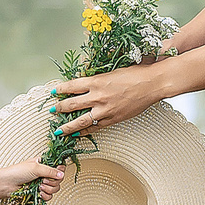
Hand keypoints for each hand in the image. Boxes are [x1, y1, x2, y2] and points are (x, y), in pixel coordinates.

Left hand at [0, 158, 66, 197]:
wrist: (6, 184)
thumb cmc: (16, 172)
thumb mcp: (35, 167)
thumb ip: (50, 170)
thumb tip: (62, 174)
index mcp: (44, 164)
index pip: (59, 167)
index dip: (60, 171)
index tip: (56, 173)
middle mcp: (44, 174)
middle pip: (59, 179)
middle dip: (52, 181)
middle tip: (43, 180)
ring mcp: (42, 184)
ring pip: (55, 189)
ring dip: (48, 189)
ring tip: (39, 186)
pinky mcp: (39, 193)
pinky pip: (49, 196)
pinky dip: (45, 196)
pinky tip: (39, 193)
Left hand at [52, 65, 166, 135]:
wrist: (153, 83)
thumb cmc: (137, 73)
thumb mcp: (113, 70)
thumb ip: (98, 76)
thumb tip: (87, 75)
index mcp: (96, 81)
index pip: (71, 86)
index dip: (60, 90)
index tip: (53, 92)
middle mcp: (97, 96)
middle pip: (71, 104)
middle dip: (59, 108)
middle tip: (51, 110)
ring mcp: (105, 110)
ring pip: (80, 121)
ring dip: (67, 126)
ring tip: (58, 130)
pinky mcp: (113, 119)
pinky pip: (95, 127)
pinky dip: (85, 131)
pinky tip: (78, 134)